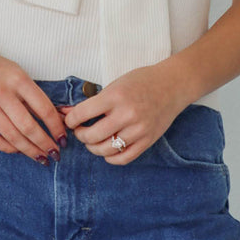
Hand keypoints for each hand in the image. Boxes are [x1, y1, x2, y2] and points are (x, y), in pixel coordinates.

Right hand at [0, 48, 67, 163]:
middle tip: (55, 154)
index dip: (56, 128)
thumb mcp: (19, 75)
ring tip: (41, 157)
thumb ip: (34, 96)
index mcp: (18, 80)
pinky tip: (19, 150)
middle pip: (28, 127)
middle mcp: (2, 93)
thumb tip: (56, 121)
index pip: (44, 109)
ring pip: (12, 136)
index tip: (63, 138)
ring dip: (29, 150)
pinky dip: (8, 148)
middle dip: (45, 144)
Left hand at [57, 65, 189, 164]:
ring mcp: (139, 130)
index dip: (71, 120)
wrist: (172, 85)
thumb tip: (67, 113)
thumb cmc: (142, 81)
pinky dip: (110, 158)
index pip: (82, 114)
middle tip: (81, 131)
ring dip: (93, 148)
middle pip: (92, 136)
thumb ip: (94, 101)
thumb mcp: (115, 85)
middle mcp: (127, 114)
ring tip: (93, 141)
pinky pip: (123, 158)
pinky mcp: (148, 141)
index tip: (70, 121)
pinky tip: (107, 151)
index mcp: (116, 96)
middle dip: (81, 136)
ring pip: (106, 150)